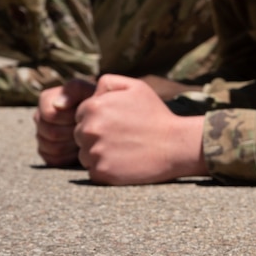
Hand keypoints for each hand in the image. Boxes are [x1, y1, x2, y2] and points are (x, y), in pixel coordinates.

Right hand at [34, 77, 96, 167]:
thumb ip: (74, 90)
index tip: (82, 115)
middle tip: (87, 128)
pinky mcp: (47, 152)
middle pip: (49, 132)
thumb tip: (58, 105)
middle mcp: (41, 117)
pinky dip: (69, 155)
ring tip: (86, 137)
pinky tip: (81, 148)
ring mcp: (42, 135)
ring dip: (72, 144)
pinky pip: (53, 159)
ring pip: (51, 146)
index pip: (49, 114)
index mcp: (48, 100)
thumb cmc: (98, 103)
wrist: (105, 121)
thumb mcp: (89, 90)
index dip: (68, 117)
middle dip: (72, 131)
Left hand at [72, 75, 208, 184]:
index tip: (118, 123)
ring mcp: (94, 153)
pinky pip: (94, 171)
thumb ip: (107, 82)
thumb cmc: (156, 114)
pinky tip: (124, 162)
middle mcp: (88, 130)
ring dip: (99, 153)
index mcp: (93, 107)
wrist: (175, 145)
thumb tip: (90, 93)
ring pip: (85, 154)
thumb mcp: (135, 87)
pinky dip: (106, 169)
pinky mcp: (101, 173)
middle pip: (80, 135)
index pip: (81, 115)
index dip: (99, 119)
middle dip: (96, 136)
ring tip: (124, 149)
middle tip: (122, 137)